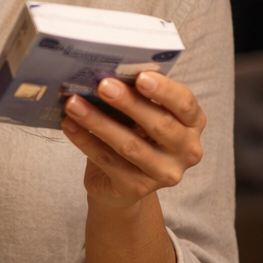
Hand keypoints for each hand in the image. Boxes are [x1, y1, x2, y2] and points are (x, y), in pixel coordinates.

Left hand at [61, 72, 204, 210]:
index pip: (185, 103)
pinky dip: (86, 141)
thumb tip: (109, 73)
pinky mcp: (138, 189)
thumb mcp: (142, 113)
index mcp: (193, 123)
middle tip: (102, 85)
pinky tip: (70, 125)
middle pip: (159, 124)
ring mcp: (165, 173)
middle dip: (128, 103)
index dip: (164, 90)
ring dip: (99, 122)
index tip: (140, 76)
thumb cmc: (135, 134)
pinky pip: (109, 162)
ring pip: (130, 145)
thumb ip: (137, 95)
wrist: (121, 182)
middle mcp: (187, 150)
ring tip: (74, 104)